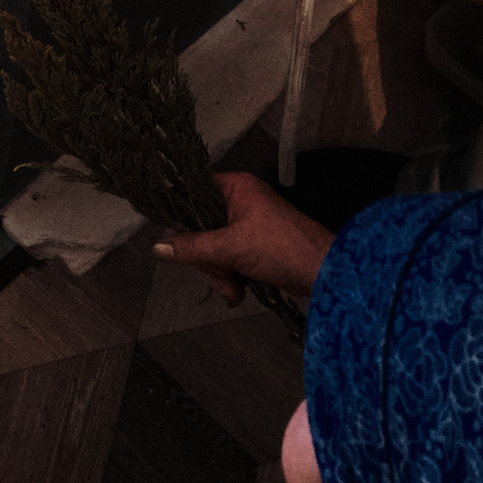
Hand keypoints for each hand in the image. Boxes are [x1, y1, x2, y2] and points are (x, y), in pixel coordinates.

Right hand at [154, 172, 334, 305]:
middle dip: (208, 260)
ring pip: (213, 248)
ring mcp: (247, 225)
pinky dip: (231, 278)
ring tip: (233, 291)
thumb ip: (193, 247)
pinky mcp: (254, 247)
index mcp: (236, 187)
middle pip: (201, 228)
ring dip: (220, 274)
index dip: (181, 214)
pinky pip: (229, 260)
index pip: (193, 191)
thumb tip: (156, 247)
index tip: (174, 237)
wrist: (326, 273)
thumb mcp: (232, 248)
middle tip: (219, 274)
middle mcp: (240, 201)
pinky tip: (238, 294)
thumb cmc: (282, 248)